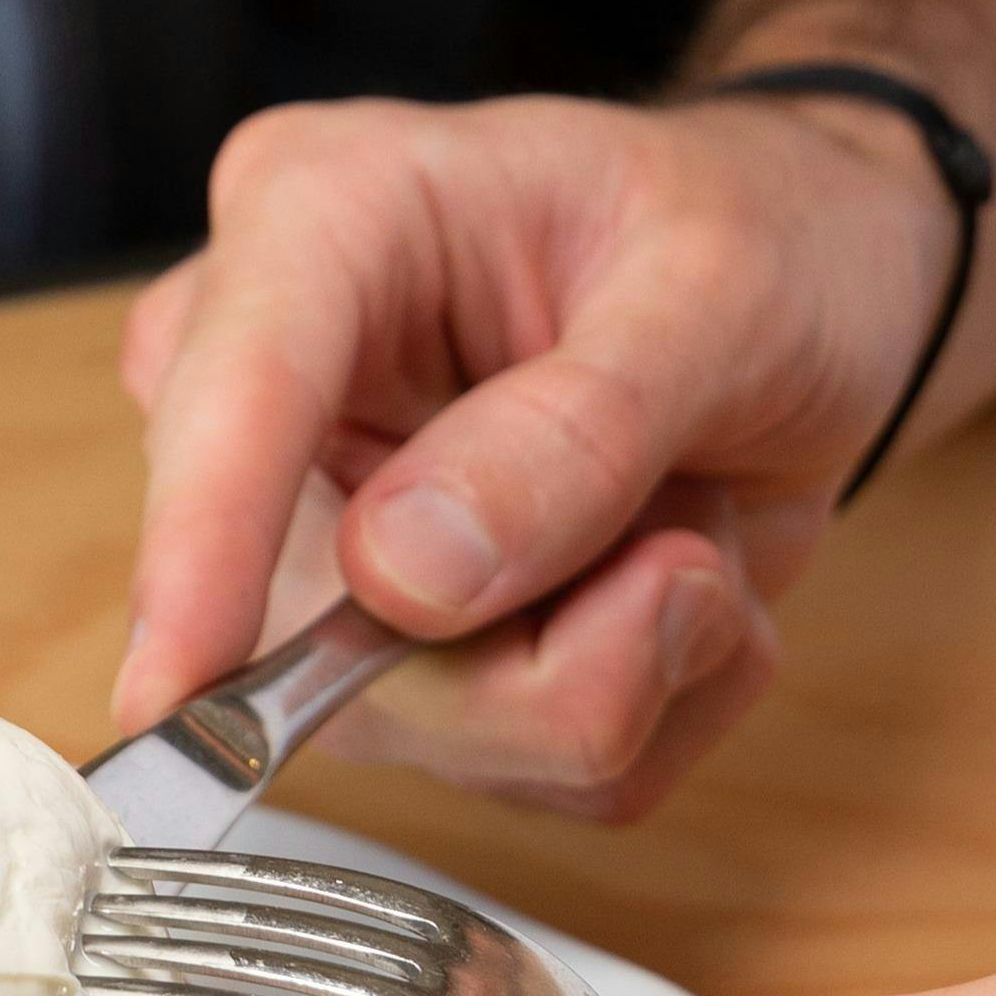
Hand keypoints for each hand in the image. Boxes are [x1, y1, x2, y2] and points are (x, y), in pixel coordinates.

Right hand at [113, 91, 954, 818]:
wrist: (826, 287)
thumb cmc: (760, 234)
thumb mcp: (720, 292)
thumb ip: (579, 428)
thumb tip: (403, 577)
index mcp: (321, 220)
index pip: (227, 401)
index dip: (195, 552)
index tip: (170, 689)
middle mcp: (286, 394)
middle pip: (311, 625)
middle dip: (538, 654)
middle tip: (693, 558)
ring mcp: (332, 543)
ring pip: (424, 728)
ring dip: (619, 671)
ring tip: (690, 532)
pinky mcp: (407, 659)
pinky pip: (520, 775)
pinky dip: (645, 708)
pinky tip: (671, 585)